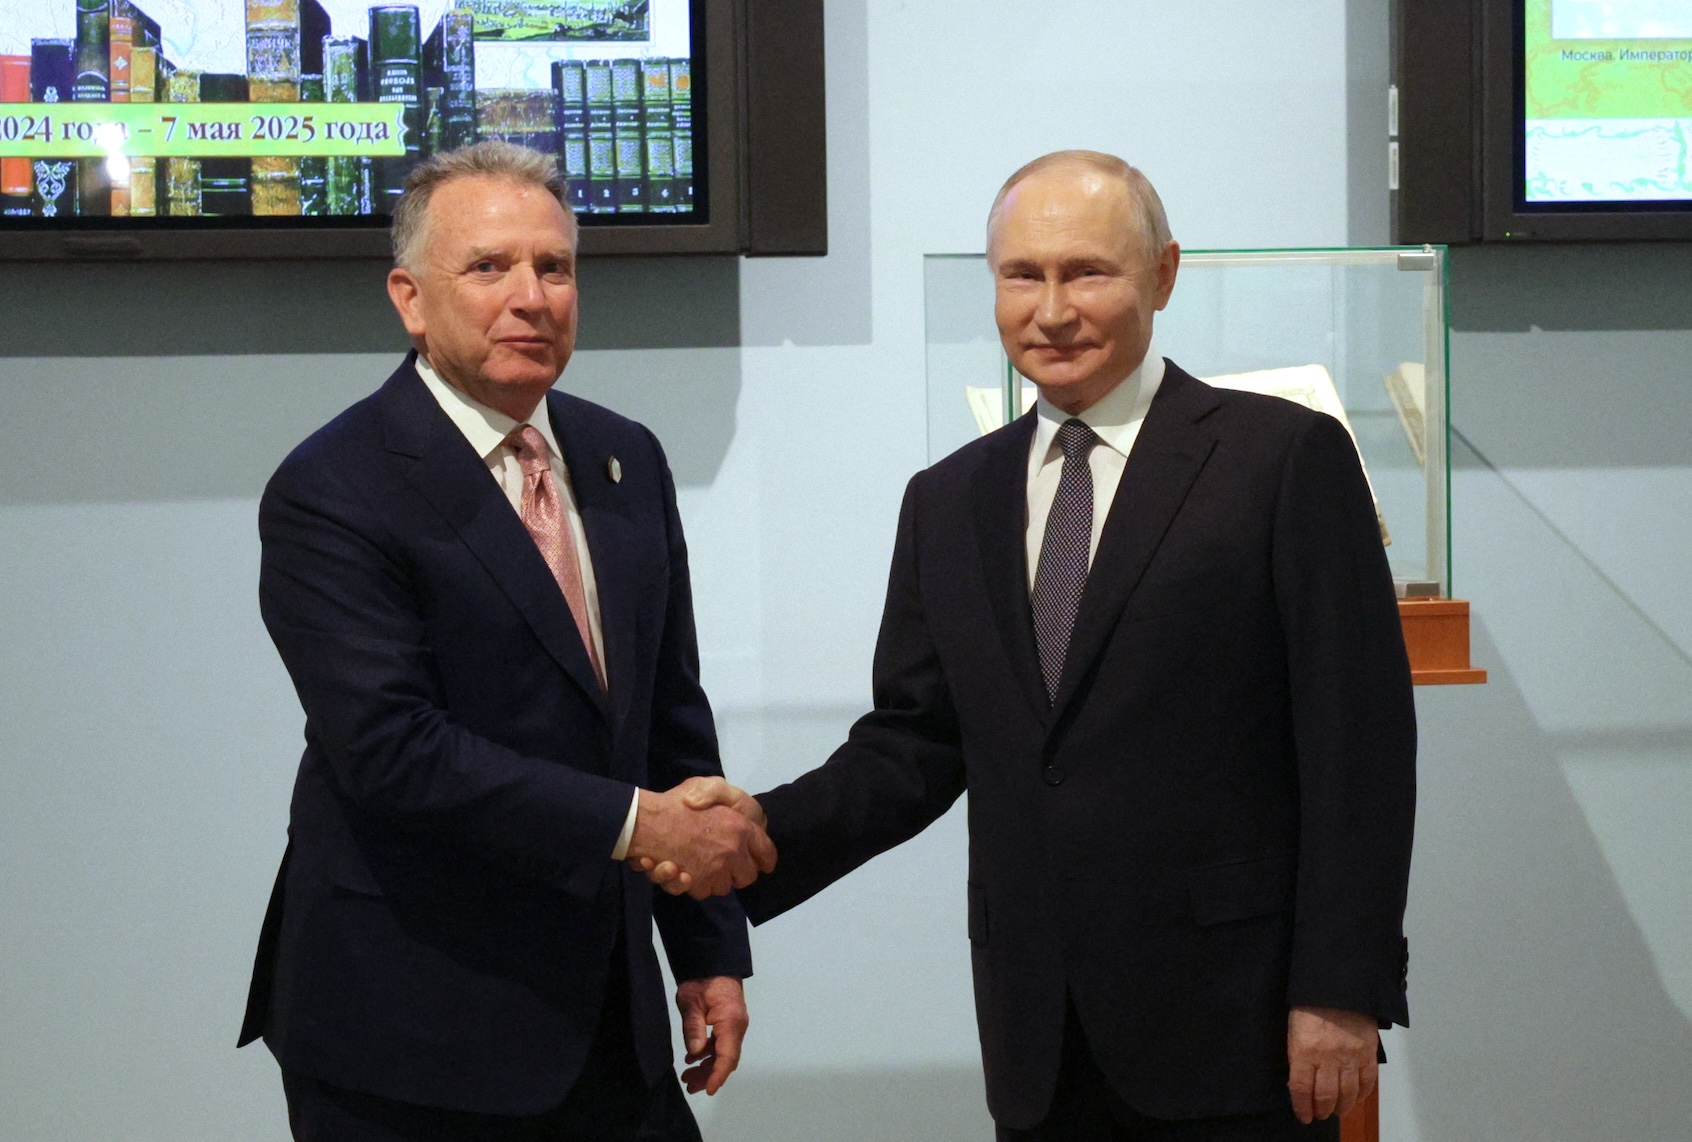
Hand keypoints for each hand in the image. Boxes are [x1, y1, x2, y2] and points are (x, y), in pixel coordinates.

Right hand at [625, 781, 775, 899]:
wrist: (643, 821)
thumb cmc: (678, 802)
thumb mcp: (709, 786)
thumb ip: (732, 806)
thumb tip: (739, 827)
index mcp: (741, 828)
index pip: (766, 853)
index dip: (764, 859)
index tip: (760, 862)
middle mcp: (732, 852)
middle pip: (747, 877)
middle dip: (736, 872)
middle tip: (721, 861)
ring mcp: (714, 870)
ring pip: (722, 887)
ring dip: (712, 878)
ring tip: (694, 862)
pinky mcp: (695, 884)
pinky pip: (701, 891)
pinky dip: (690, 883)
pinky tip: (677, 868)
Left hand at [674, 975, 747, 1095]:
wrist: (713, 961)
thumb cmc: (702, 980)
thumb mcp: (691, 1002)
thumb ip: (693, 1027)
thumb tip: (695, 1053)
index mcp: (730, 1023)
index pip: (727, 1056)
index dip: (717, 1075)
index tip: (708, 1090)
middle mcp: (736, 1027)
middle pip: (726, 1059)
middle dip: (709, 1075)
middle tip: (689, 1086)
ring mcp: (734, 1025)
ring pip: (723, 1053)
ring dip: (707, 1066)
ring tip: (687, 1077)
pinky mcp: (728, 1022)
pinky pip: (721, 1044)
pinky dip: (708, 1054)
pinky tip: (692, 1058)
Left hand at [1287, 1005, 1378, 1123]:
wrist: (1340, 984)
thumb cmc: (1309, 1004)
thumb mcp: (1293, 1029)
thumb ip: (1297, 1055)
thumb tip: (1298, 1081)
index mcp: (1303, 1051)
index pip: (1301, 1089)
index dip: (1302, 1107)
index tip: (1303, 1116)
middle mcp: (1327, 1059)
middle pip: (1325, 1096)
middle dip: (1321, 1110)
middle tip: (1320, 1114)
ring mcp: (1350, 1057)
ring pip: (1348, 1093)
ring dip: (1342, 1107)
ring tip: (1336, 1111)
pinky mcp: (1369, 1053)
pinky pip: (1367, 1082)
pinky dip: (1362, 1094)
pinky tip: (1356, 1098)